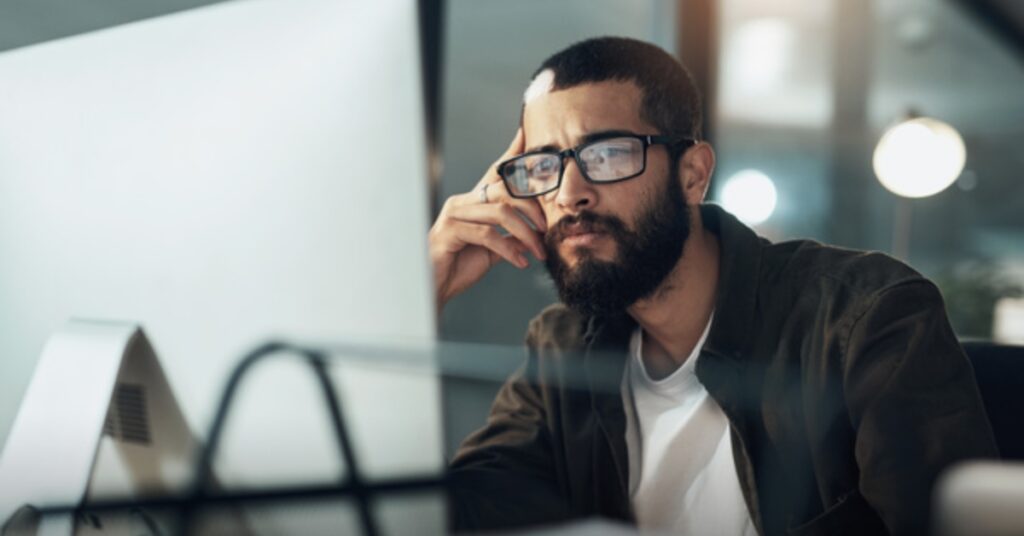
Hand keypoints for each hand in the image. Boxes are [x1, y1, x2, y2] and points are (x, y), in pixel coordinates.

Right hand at [429, 128, 546, 313]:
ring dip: (526, 233)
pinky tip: (520, 262)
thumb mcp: (490, 250)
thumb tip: (533, 235)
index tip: (525, 135)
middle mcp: (462, 202)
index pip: (494, 173)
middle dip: (532, 209)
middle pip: (505, 191)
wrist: (433, 288)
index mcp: (472, 202)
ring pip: (500, 212)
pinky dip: (509, 249)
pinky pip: (488, 234)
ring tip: (538, 251)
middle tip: (547, 229)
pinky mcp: (450, 231)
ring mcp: (454, 214)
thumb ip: (508, 238)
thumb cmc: (458, 266)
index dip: (510, 154)